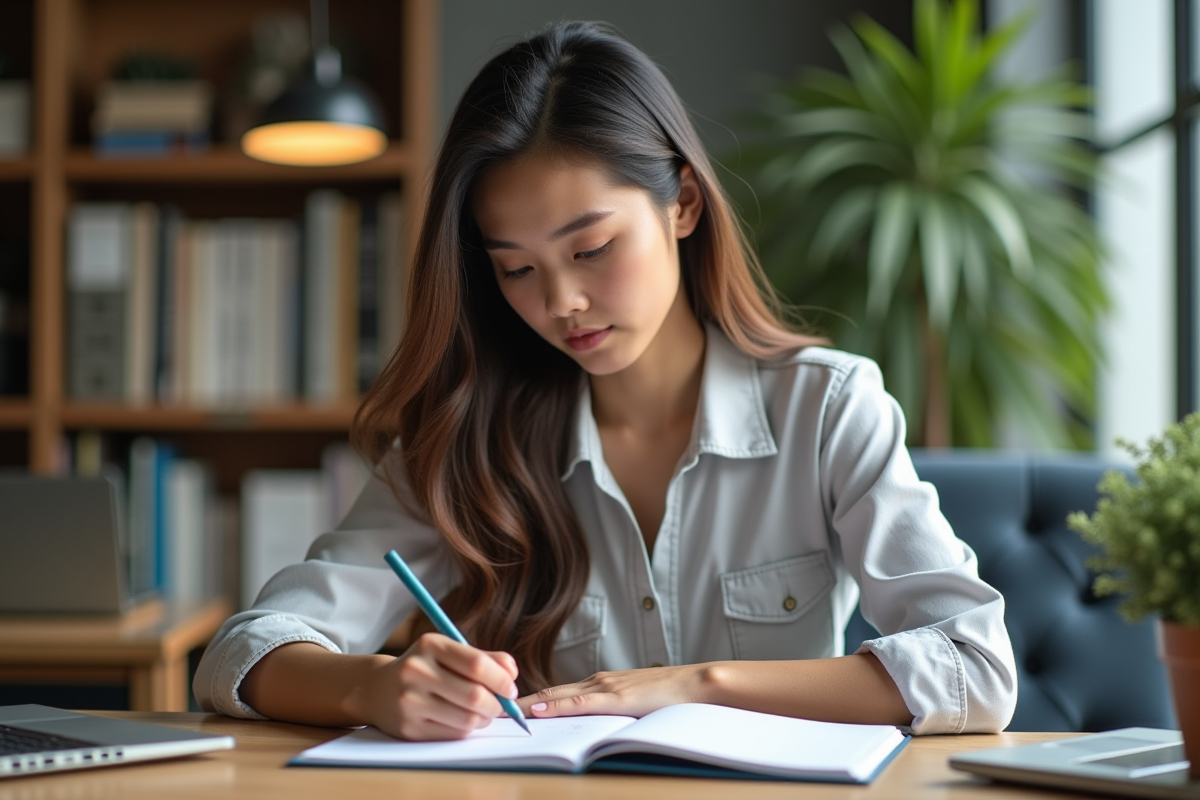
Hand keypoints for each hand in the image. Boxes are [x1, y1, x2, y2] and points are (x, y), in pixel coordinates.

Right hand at [352, 633, 519, 740]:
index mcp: (430, 645)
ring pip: (467, 719)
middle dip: (497, 704)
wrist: (377, 689)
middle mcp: (416, 671)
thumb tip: (512, 673)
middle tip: (502, 705)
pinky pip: (454, 734)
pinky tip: (462, 720)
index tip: (511, 688)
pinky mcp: (409, 728)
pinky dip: (467, 729)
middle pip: (475, 695)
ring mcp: (410, 701)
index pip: (477, 664)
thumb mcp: (449, 652)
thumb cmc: (425, 668)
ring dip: (484, 719)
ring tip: (482, 712)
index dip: (501, 679)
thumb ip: (484, 658)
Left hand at [518, 664, 713, 718]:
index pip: (555, 694)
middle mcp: (597, 682)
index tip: (504, 710)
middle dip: (518, 703)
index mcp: (599, 684)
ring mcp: (605, 688)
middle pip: (548, 693)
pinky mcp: (617, 698)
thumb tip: (585, 727)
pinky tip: (539, 712)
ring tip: (502, 713)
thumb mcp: (631, 703)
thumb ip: (609, 710)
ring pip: (558, 697)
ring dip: (529, 706)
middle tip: (489, 710)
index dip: (528, 702)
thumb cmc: (668, 697)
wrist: (695, 685)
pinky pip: (580, 703)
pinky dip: (557, 708)